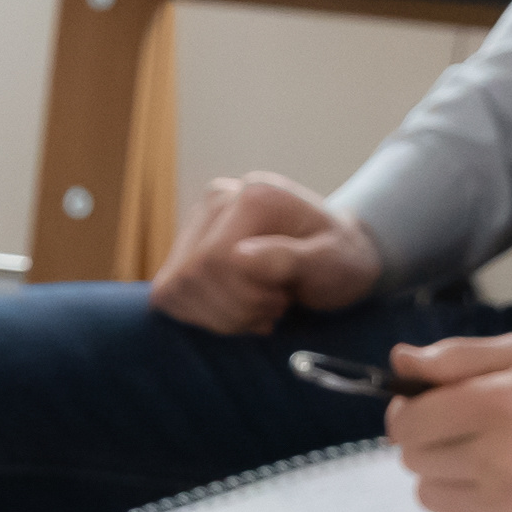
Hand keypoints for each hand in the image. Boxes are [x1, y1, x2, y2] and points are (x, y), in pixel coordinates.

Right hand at [155, 172, 381, 335]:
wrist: (340, 253)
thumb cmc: (342, 259)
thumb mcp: (334, 262)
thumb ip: (290, 258)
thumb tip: (239, 257)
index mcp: (254, 196)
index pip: (215, 260)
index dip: (244, 297)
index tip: (283, 301)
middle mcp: (217, 199)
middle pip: (191, 275)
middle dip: (233, 309)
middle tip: (273, 307)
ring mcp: (198, 221)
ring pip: (174, 288)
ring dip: (219, 315)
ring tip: (258, 307)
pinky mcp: (187, 246)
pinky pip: (168, 294)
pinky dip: (202, 314)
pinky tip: (236, 307)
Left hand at [383, 332, 511, 511]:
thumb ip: (457, 357)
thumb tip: (401, 362)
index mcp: (500, 406)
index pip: (409, 422)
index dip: (410, 414)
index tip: (423, 412)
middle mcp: (502, 462)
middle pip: (414, 460)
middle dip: (432, 443)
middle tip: (470, 436)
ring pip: (432, 496)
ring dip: (452, 479)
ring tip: (496, 464)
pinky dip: (480, 510)